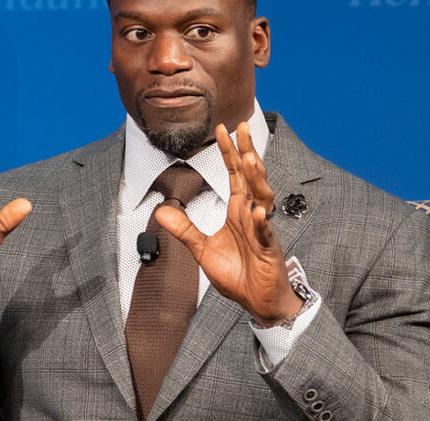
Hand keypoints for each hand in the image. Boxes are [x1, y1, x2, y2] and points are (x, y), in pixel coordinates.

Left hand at [155, 122, 301, 325]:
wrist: (257, 301)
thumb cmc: (237, 274)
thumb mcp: (203, 249)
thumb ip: (184, 229)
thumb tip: (160, 211)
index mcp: (238, 212)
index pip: (234, 175)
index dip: (229, 152)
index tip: (222, 129)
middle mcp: (252, 215)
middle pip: (251, 177)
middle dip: (247, 152)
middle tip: (241, 128)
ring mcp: (262, 231)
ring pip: (262, 198)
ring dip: (257, 179)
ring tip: (250, 159)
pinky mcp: (269, 250)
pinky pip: (266, 233)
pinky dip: (262, 223)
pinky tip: (258, 213)